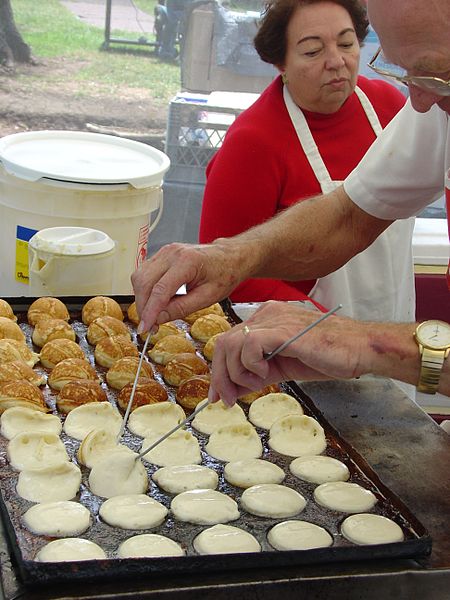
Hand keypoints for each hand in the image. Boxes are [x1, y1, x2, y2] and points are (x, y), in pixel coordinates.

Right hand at [131, 242, 241, 331]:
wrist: (229, 257)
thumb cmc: (224, 274)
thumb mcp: (208, 298)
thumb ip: (181, 308)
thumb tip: (157, 319)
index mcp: (187, 262)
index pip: (160, 289)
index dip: (150, 311)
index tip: (145, 328)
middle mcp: (172, 253)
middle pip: (144, 282)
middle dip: (143, 307)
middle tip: (150, 327)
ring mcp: (164, 252)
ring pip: (140, 277)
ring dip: (142, 299)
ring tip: (153, 317)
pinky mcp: (161, 255)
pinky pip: (144, 274)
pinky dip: (145, 291)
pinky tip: (155, 303)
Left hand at [209, 301, 367, 405]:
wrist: (360, 350)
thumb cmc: (328, 357)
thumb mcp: (282, 368)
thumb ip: (256, 375)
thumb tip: (231, 392)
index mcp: (266, 320)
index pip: (229, 342)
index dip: (219, 370)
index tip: (219, 395)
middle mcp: (266, 315)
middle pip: (224, 343)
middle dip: (221, 377)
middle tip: (228, 400)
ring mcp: (274, 319)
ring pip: (232, 344)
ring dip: (237, 373)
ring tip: (258, 384)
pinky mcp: (284, 329)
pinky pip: (250, 344)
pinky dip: (251, 364)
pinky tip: (266, 373)